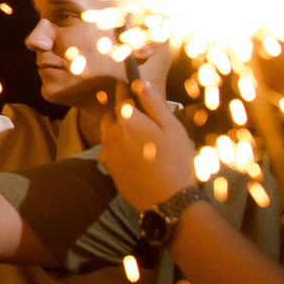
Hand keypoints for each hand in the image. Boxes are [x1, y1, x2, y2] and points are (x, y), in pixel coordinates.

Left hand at [100, 76, 194, 213]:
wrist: (168, 200)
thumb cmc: (175, 161)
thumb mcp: (172, 128)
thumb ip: (154, 104)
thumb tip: (141, 83)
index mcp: (127, 120)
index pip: (121, 96)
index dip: (125, 89)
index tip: (128, 84)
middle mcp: (111, 134)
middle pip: (111, 115)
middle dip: (120, 111)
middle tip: (136, 113)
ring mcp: (108, 153)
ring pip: (108, 134)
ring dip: (117, 129)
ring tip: (135, 133)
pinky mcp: (110, 169)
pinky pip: (109, 151)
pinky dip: (117, 146)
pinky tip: (133, 153)